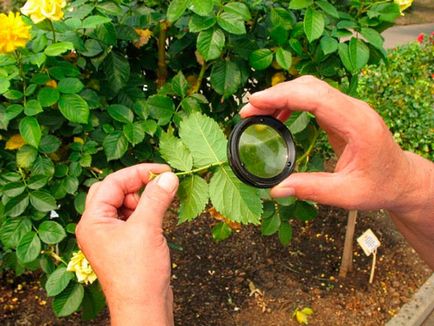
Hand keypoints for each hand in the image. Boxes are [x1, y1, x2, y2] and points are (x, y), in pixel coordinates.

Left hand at [76, 164, 178, 325]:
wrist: (143, 308)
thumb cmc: (138, 274)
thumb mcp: (147, 229)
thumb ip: (156, 198)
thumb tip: (168, 177)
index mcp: (93, 221)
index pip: (111, 183)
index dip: (137, 173)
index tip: (161, 170)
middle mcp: (97, 227)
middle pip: (114, 191)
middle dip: (137, 185)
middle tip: (159, 184)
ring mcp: (110, 236)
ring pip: (124, 204)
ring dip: (143, 198)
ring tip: (162, 201)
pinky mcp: (123, 244)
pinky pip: (132, 218)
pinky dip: (146, 212)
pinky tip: (159, 214)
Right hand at [241, 76, 433, 267]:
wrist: (401, 179)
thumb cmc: (380, 186)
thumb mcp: (347, 195)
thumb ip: (312, 190)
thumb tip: (276, 190)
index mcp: (358, 124)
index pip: (316, 97)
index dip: (283, 96)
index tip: (255, 101)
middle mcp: (354, 109)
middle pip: (310, 86)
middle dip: (276, 94)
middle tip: (248, 110)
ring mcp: (349, 108)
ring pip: (310, 89)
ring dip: (282, 96)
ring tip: (257, 113)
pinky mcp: (342, 113)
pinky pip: (313, 98)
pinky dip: (291, 102)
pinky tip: (277, 116)